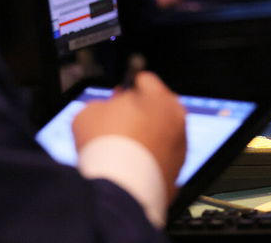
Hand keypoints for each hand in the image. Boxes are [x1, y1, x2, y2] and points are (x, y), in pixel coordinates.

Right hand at [72, 71, 186, 199]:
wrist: (118, 189)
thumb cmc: (106, 146)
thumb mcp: (90, 112)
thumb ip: (103, 104)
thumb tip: (106, 110)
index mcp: (160, 98)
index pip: (145, 80)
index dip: (127, 88)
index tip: (117, 97)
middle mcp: (177, 120)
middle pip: (157, 108)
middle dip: (140, 113)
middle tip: (117, 123)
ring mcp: (180, 149)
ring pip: (161, 136)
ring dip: (146, 139)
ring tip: (121, 151)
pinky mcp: (176, 174)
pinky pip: (160, 161)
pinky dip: (148, 162)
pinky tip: (129, 167)